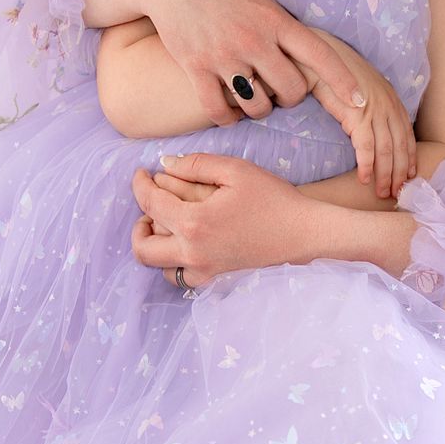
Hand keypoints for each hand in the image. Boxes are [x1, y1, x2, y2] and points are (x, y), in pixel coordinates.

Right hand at [122, 0, 370, 131]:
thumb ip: (279, 24)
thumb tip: (302, 54)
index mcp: (275, 19)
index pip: (320, 55)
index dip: (343, 81)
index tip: (361, 101)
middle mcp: (254, 40)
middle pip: (291, 92)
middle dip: (290, 97)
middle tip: (279, 90)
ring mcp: (224, 56)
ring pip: (258, 107)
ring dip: (259, 109)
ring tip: (253, 97)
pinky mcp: (195, 67)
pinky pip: (219, 111)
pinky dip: (228, 118)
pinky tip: (228, 113)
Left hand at [129, 154, 321, 287]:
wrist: (306, 234)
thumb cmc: (275, 199)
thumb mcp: (236, 170)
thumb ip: (196, 164)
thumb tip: (165, 164)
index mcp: (194, 223)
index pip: (149, 203)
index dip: (139, 184)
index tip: (142, 173)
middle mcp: (193, 252)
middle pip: (142, 246)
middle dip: (138, 223)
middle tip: (150, 204)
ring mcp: (204, 270)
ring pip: (159, 267)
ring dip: (156, 244)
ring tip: (169, 224)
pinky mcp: (217, 279)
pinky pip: (182, 276)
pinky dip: (174, 261)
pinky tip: (187, 243)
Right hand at [293, 32, 416, 197]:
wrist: (320, 55)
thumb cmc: (337, 73)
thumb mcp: (362, 90)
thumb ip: (372, 108)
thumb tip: (373, 130)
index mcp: (392, 101)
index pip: (408, 136)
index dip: (410, 159)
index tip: (410, 177)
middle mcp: (388, 106)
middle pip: (400, 148)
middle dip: (400, 174)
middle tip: (397, 194)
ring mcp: (375, 110)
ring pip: (387, 152)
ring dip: (386, 176)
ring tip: (383, 193)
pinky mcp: (358, 115)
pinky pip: (366, 148)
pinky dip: (367, 166)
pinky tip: (365, 179)